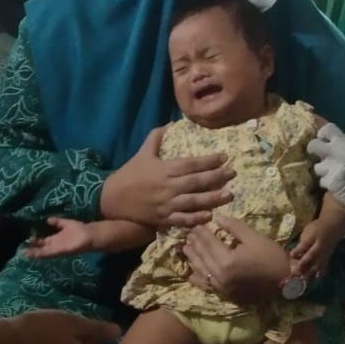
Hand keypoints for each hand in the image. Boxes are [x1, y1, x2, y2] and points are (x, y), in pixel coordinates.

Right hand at [25, 216, 93, 257]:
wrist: (91, 235)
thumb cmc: (80, 229)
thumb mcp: (65, 223)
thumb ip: (57, 222)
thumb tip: (47, 219)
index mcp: (55, 239)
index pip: (42, 241)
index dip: (34, 240)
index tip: (26, 237)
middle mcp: (55, 245)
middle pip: (41, 247)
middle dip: (32, 248)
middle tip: (21, 248)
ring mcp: (57, 249)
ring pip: (43, 252)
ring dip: (34, 253)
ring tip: (24, 252)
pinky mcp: (60, 251)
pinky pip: (49, 252)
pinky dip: (41, 253)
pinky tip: (34, 253)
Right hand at [100, 128, 233, 228]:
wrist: (111, 198)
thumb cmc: (129, 174)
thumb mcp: (142, 153)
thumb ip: (156, 138)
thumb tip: (169, 124)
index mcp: (164, 169)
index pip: (191, 164)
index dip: (209, 161)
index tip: (224, 157)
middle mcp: (167, 186)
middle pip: (196, 182)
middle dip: (217, 177)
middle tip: (233, 174)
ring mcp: (166, 204)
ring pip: (193, 202)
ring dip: (213, 198)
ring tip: (229, 195)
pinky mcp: (163, 218)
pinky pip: (183, 219)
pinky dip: (196, 219)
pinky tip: (210, 216)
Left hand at [184, 215, 290, 303]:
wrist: (285, 280)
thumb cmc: (271, 256)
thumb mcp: (253, 237)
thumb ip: (233, 227)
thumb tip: (216, 217)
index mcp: (227, 261)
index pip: (208, 243)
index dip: (200, 232)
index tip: (194, 224)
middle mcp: (220, 277)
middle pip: (202, 257)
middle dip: (194, 243)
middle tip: (187, 233)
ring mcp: (222, 288)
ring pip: (201, 271)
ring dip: (192, 259)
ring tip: (185, 248)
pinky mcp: (225, 295)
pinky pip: (206, 286)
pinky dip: (197, 278)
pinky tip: (189, 273)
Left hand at [292, 220, 334, 281]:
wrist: (334, 227)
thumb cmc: (317, 228)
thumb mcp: (308, 230)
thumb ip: (302, 242)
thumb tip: (294, 255)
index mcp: (313, 236)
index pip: (305, 244)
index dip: (298, 250)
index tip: (291, 255)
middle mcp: (320, 245)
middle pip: (312, 255)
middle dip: (303, 263)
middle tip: (295, 271)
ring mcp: (325, 252)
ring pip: (318, 262)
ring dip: (310, 271)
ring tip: (303, 278)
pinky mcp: (328, 257)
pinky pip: (324, 265)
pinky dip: (320, 272)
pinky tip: (315, 278)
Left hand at [308, 123, 344, 208]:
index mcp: (344, 143)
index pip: (327, 129)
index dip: (323, 133)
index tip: (324, 138)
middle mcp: (334, 153)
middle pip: (313, 145)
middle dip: (313, 149)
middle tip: (319, 154)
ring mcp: (329, 169)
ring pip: (316, 166)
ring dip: (323, 170)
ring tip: (332, 172)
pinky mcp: (327, 182)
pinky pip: (321, 180)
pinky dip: (327, 182)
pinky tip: (335, 183)